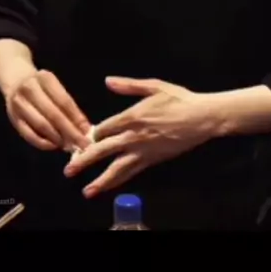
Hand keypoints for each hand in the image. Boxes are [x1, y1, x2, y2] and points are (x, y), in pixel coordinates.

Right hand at [5, 68, 91, 151]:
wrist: (16, 80)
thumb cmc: (43, 86)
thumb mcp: (55, 87)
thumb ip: (68, 106)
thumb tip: (84, 129)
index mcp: (45, 78)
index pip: (64, 101)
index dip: (77, 118)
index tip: (88, 131)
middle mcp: (30, 89)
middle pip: (53, 114)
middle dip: (70, 132)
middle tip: (83, 144)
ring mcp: (19, 104)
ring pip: (41, 125)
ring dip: (58, 139)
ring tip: (70, 146)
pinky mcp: (13, 118)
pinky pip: (29, 134)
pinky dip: (43, 143)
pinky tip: (54, 146)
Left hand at [64, 77, 217, 197]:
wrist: (202, 118)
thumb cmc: (179, 99)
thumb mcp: (154, 86)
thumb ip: (129, 85)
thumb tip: (108, 81)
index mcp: (132, 116)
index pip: (104, 128)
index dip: (91, 134)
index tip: (82, 139)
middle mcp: (134, 136)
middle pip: (104, 150)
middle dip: (84, 161)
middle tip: (68, 171)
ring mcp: (143, 151)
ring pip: (117, 168)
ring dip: (100, 180)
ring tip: (86, 191)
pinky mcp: (153, 160)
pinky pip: (132, 172)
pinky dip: (119, 181)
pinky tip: (110, 186)